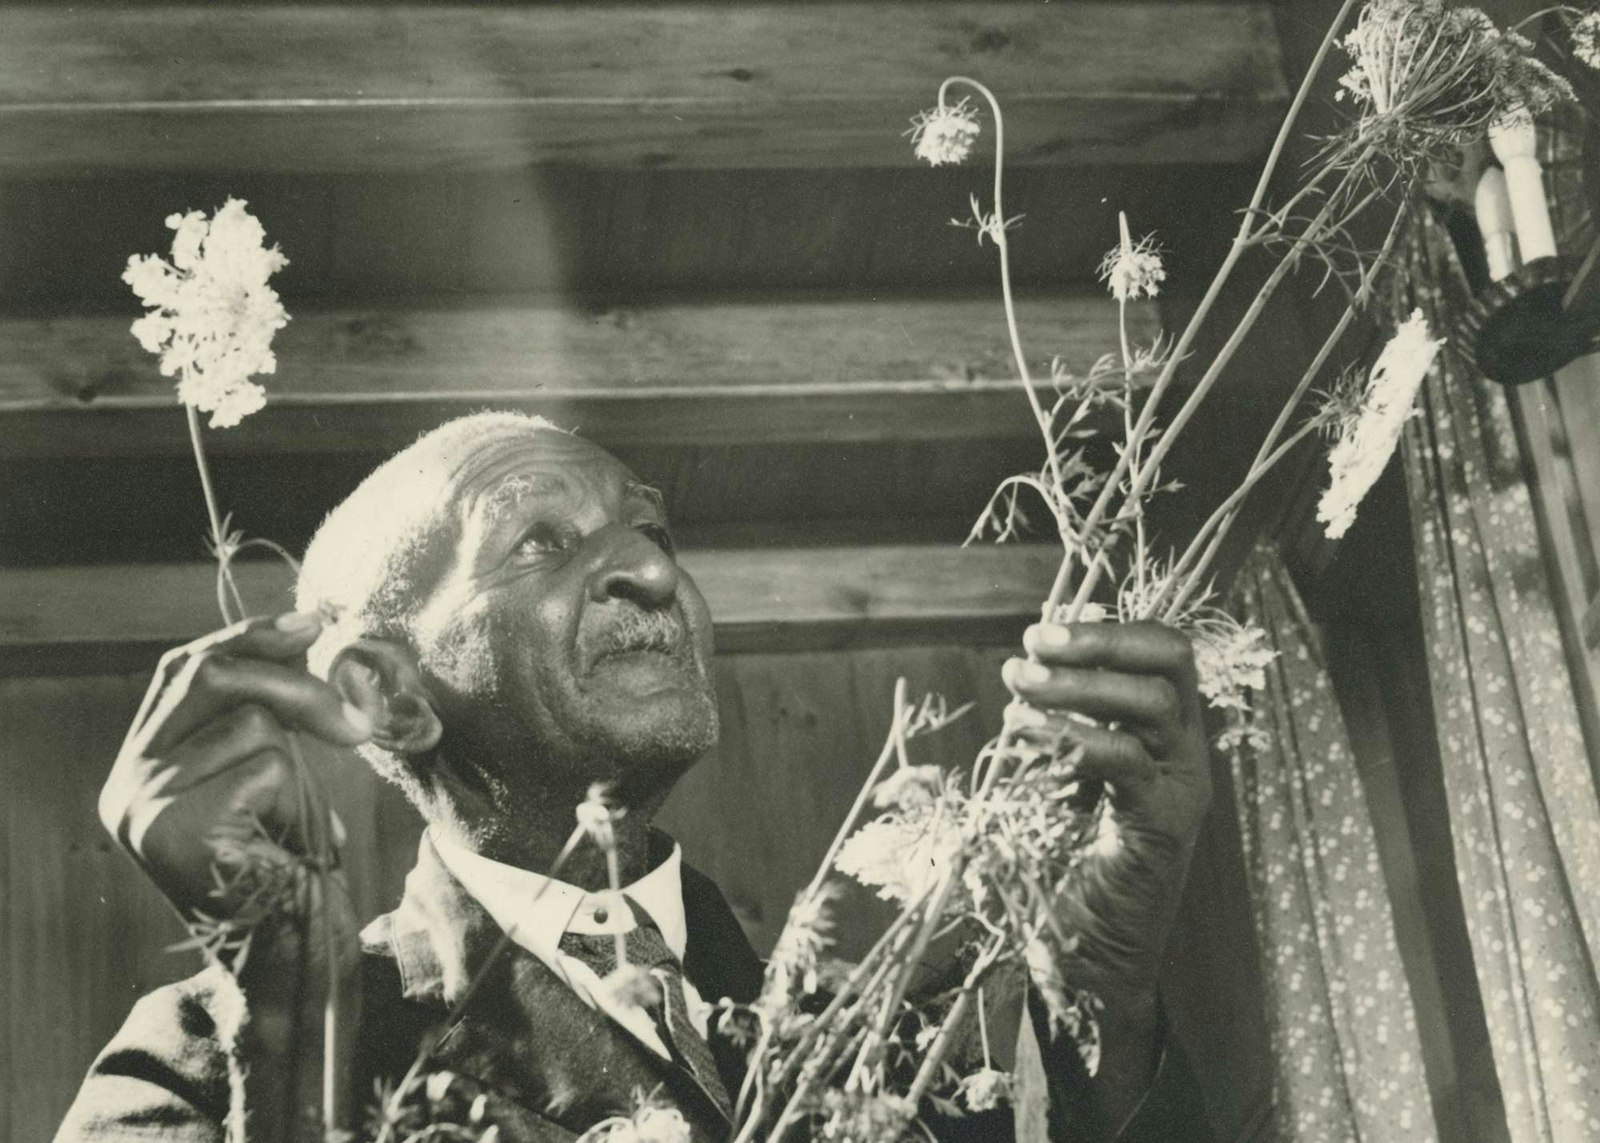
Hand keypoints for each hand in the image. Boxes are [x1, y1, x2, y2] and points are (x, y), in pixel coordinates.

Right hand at [99, 611, 371, 939]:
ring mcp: (142, 807)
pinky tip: (288, 848)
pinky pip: (266, 766)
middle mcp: (125, 786)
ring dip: (301, 771)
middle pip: (211, 676)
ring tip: (294, 827)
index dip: (247, 636)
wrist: (292, 962)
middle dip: (295, 682)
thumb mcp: (271, 775)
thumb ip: (264, 715)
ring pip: (252, 722)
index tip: (312, 623)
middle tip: (356, 720)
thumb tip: (305, 628)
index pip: (181, 671)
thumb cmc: (290, 869)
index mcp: (139, 768)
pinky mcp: (174, 829)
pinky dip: (299, 801)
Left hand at [1001, 621, 1210, 1015]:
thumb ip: (1049, 725)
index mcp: (1161, 733)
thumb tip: (1020, 665)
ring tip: (1017, 686)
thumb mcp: (1051, 779)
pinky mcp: (1165, 827)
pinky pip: (1126, 761)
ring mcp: (1182, 787)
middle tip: (1030, 646)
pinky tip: (1025, 733)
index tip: (1040, 632)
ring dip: (1079, 685)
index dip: (1108, 630)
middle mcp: (1182, 752)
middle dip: (1097, 642)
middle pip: (1168, 664)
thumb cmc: (1065, 867)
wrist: (1087, 961)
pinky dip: (1073, 737)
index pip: (1163, 653)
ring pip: (1152, 704)